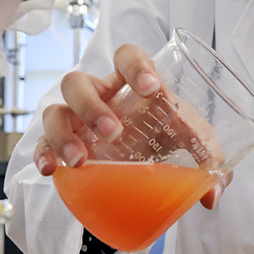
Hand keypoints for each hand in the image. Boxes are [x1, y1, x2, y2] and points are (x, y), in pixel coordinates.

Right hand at [33, 44, 228, 208]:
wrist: (147, 163)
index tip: (151, 88)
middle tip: (115, 134)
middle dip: (92, 106)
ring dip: (65, 134)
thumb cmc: (168, 138)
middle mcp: (100, 96)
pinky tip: (52, 170)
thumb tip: (211, 196)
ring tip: (82, 161)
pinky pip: (42, 143)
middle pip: (78, 82)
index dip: (134, 65)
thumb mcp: (193, 143)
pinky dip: (43, 155)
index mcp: (131, 85)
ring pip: (55, 110)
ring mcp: (77, 120)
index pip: (126, 56)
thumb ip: (208, 160)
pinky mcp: (65, 146)